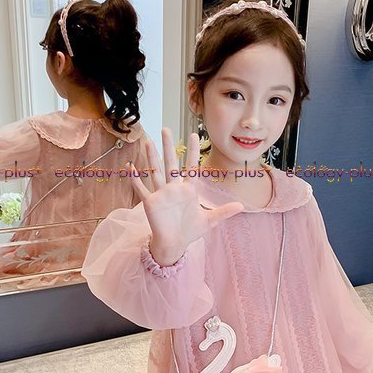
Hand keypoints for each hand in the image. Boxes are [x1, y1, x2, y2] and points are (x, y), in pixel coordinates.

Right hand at [130, 127, 243, 265]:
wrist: (175, 244)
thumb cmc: (190, 230)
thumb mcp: (209, 221)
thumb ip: (223, 212)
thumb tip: (242, 207)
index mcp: (188, 190)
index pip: (191, 167)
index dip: (193, 152)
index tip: (195, 135)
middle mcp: (174, 188)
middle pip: (171, 163)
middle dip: (169, 147)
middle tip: (166, 128)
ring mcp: (161, 194)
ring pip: (156, 172)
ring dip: (152, 157)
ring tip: (149, 141)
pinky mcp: (151, 203)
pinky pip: (141, 189)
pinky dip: (135, 179)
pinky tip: (130, 167)